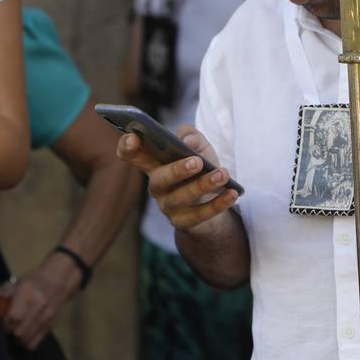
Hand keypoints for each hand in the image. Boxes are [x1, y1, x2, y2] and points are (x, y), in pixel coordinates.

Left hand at [0, 253, 81, 349]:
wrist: (59, 279)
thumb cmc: (35, 280)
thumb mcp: (19, 282)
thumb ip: (4, 292)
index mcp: (27, 292)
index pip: (14, 316)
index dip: (4, 323)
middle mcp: (37, 305)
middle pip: (19, 332)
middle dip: (9, 332)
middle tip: (6, 326)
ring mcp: (46, 317)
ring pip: (26, 340)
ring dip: (16, 339)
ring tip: (14, 330)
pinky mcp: (50, 325)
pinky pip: (35, 343)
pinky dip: (26, 342)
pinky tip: (23, 335)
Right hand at [115, 124, 237, 232]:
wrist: (213, 201)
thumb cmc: (201, 169)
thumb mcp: (199, 147)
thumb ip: (192, 136)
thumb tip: (189, 141)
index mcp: (154, 164)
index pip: (131, 155)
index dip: (127, 147)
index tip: (134, 138)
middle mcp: (157, 186)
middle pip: (158, 179)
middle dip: (176, 170)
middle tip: (196, 162)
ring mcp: (168, 206)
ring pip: (181, 198)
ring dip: (203, 185)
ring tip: (223, 174)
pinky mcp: (184, 222)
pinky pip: (200, 215)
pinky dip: (218, 204)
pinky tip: (232, 193)